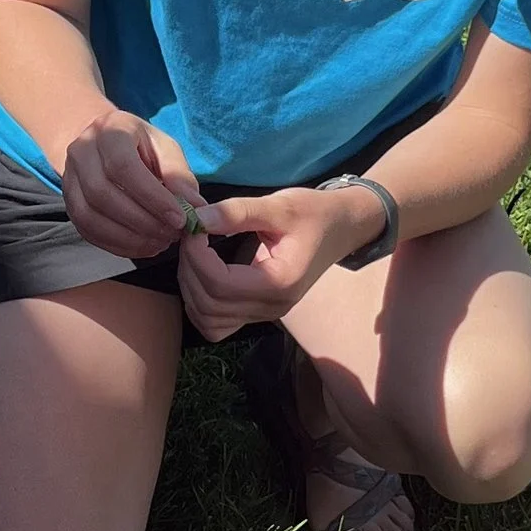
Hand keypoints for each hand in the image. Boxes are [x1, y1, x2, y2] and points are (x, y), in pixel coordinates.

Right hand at [60, 109, 219, 258]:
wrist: (104, 145)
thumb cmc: (141, 146)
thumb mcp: (165, 149)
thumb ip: (179, 175)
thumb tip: (194, 208)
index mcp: (109, 131)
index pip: (123, 167)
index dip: (152, 197)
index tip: (179, 219)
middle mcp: (81, 152)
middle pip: (102, 194)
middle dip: (141, 221)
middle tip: (170, 234)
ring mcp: (69, 178)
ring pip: (90, 217)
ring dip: (128, 237)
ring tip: (159, 242)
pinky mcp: (69, 203)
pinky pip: (87, 231)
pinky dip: (117, 245)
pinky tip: (142, 246)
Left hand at [176, 183, 380, 344]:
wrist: (341, 228)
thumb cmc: (314, 214)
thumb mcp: (280, 205)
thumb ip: (238, 212)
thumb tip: (196, 219)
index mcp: (280, 283)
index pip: (220, 284)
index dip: (196, 257)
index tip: (194, 227)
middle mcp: (272, 307)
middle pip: (209, 306)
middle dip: (189, 269)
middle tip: (191, 237)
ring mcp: (265, 314)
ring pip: (208, 321)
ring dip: (191, 289)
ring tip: (195, 255)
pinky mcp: (257, 313)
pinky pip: (217, 324)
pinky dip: (200, 304)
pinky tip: (202, 274)